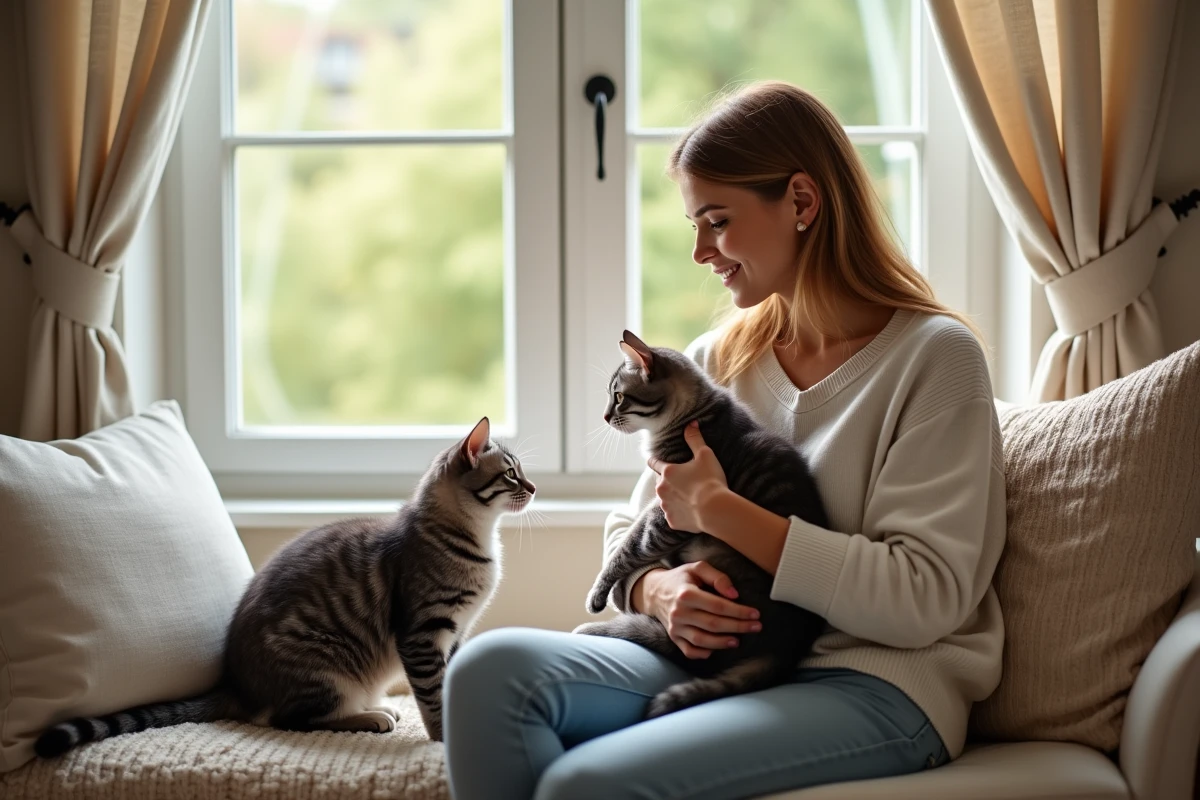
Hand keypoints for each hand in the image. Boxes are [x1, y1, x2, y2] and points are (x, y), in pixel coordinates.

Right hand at [633, 562, 760, 659]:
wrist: (654, 592)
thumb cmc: (681, 579)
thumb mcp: (697, 568)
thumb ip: (717, 577)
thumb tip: (734, 594)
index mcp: (686, 594)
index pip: (718, 606)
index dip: (739, 611)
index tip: (755, 614)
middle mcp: (679, 612)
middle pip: (713, 624)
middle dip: (738, 626)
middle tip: (756, 627)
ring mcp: (675, 627)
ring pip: (702, 640)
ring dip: (723, 643)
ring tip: (738, 640)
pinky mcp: (673, 637)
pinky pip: (689, 651)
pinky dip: (703, 653)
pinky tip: (716, 649)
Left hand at [647, 421, 727, 532]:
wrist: (715, 509)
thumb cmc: (710, 480)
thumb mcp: (705, 455)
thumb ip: (695, 439)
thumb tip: (691, 423)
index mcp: (667, 472)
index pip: (653, 463)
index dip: (653, 460)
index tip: (652, 460)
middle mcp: (661, 489)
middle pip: (661, 482)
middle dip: (669, 481)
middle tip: (684, 482)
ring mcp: (665, 506)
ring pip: (665, 499)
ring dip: (673, 497)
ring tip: (689, 498)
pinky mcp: (672, 521)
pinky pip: (673, 515)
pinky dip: (680, 513)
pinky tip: (691, 511)